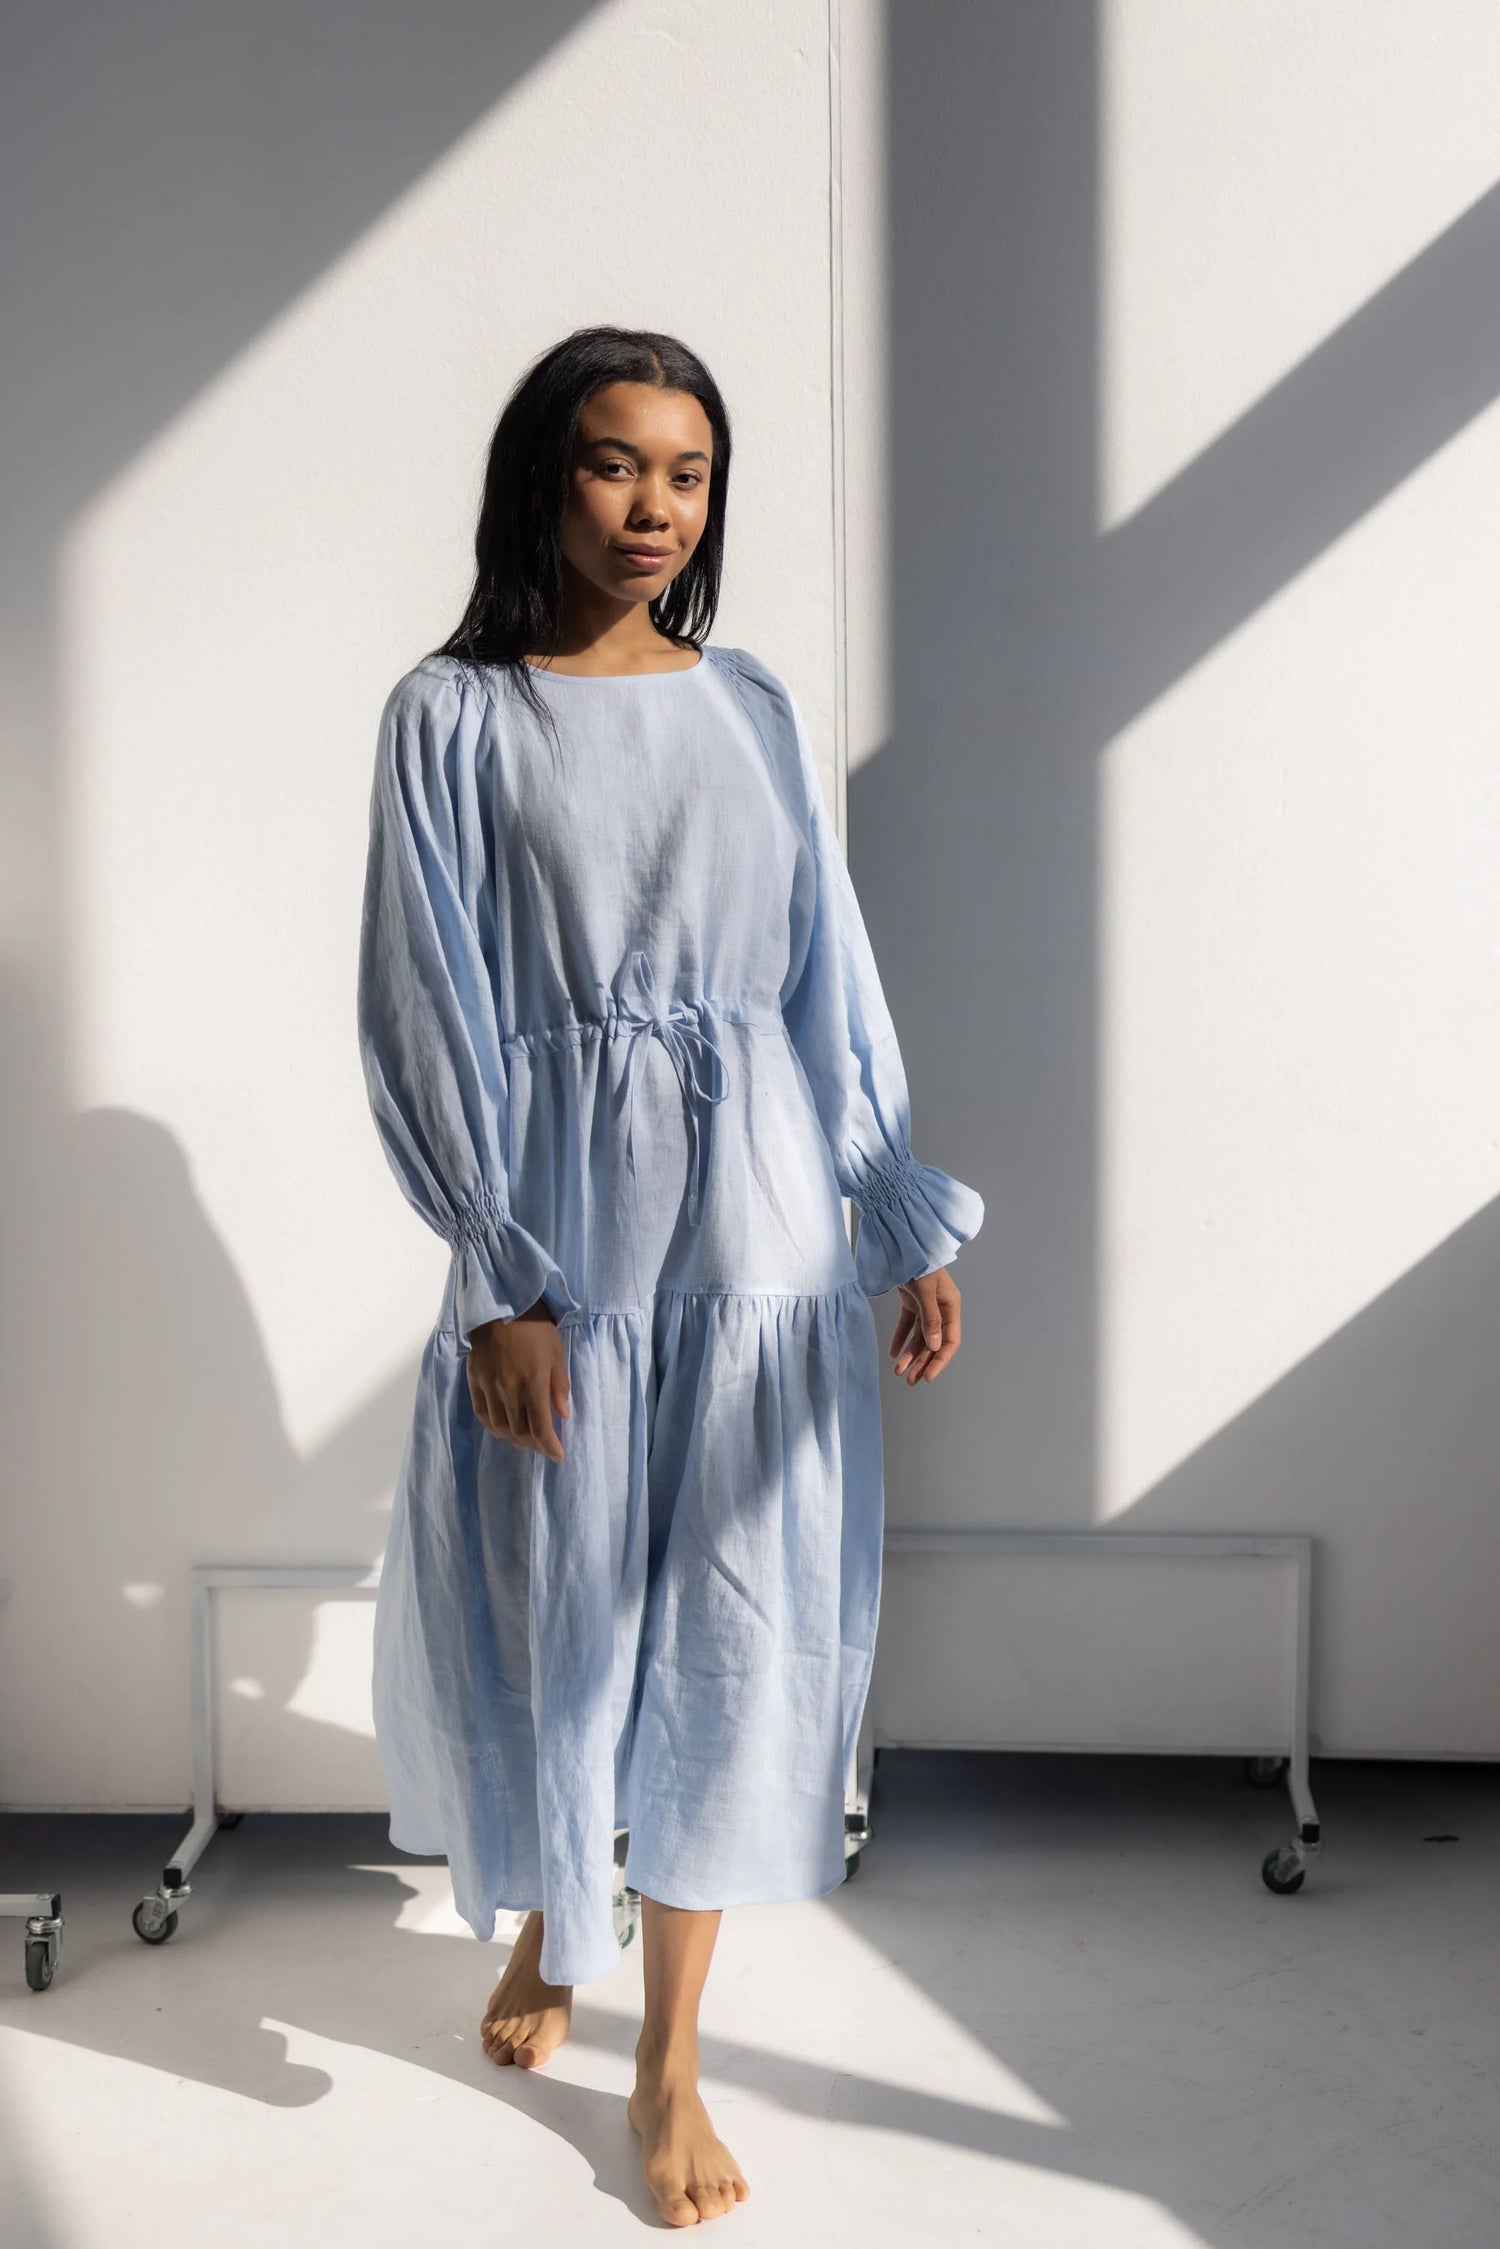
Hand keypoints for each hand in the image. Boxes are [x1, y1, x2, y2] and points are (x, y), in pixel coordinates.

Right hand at [466, 1300, 570, 1462]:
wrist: (500, 1306)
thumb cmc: (535, 1327)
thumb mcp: (556, 1352)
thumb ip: (559, 1386)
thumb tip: (563, 1414)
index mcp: (533, 1384)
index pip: (541, 1427)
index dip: (550, 1446)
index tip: (558, 1455)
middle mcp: (509, 1391)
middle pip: (520, 1432)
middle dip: (535, 1444)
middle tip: (544, 1446)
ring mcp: (490, 1388)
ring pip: (500, 1427)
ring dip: (514, 1439)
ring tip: (525, 1441)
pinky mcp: (475, 1382)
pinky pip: (482, 1413)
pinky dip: (493, 1427)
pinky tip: (501, 1430)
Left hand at [889, 1266, 963, 1383]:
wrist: (902, 1243)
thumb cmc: (919, 1264)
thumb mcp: (926, 1292)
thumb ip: (931, 1319)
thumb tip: (934, 1347)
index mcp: (950, 1305)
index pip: (949, 1340)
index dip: (940, 1360)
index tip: (928, 1376)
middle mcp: (941, 1308)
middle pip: (933, 1342)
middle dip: (922, 1362)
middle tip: (910, 1381)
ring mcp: (926, 1305)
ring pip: (919, 1337)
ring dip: (909, 1355)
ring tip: (898, 1372)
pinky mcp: (911, 1301)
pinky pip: (907, 1325)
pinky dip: (900, 1339)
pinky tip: (892, 1353)